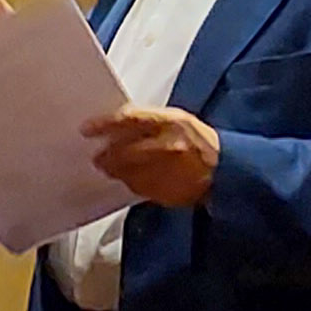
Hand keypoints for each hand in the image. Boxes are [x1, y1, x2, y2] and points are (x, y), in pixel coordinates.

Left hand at [85, 104, 219, 207]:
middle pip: (124, 150)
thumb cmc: (198, 142)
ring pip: (128, 172)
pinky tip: (128, 178)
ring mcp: (167, 171)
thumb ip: (149, 121)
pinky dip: (129, 182)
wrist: (223, 170)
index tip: (87, 129)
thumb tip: (116, 125)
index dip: (104, 124)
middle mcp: (168, 145)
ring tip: (109, 167)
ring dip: (115, 170)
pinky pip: (138, 187)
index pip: (129, 120)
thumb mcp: (177, 120)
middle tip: (97, 156)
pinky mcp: (166, 191)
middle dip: (106, 155)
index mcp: (171, 122)